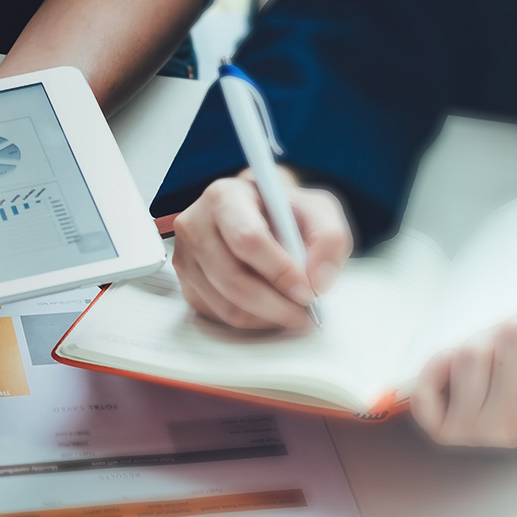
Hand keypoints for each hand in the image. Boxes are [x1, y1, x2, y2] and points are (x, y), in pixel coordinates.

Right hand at [171, 170, 351, 329]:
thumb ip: (329, 238)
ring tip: (291, 310)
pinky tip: (268, 306)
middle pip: (233, 279)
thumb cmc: (282, 211)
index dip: (280, 271)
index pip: (247, 239)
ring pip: (226, 305)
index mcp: (224, 197)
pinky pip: (219, 316)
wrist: (256, 214)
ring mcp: (186, 257)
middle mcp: (195, 225)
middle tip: (304, 311)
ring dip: (266, 317)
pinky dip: (251, 320)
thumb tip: (318, 281)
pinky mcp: (186, 285)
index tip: (307, 289)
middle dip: (276, 304)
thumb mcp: (317, 209)